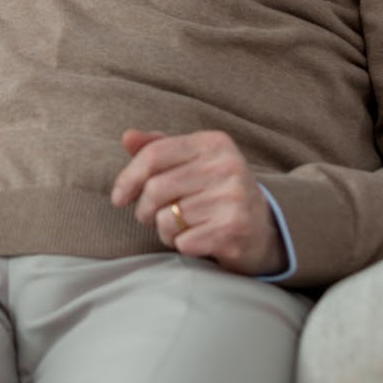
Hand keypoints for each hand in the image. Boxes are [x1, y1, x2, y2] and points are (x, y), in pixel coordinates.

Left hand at [111, 129, 284, 276]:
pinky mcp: (234, 230)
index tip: (118, 198)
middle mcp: (227, 166)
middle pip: (155, 188)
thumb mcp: (192, 163)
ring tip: (180, 227)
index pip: (153, 154)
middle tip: (150, 217)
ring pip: (166, 218)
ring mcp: (233, 199)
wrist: (264, 229)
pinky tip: (196, 239)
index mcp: (214, 143)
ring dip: (164, 230)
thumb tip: (128, 137)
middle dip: (143, 209)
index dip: (127, 178)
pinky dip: (181, 245)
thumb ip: (159, 149)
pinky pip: (182, 241)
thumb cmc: (216, 192)